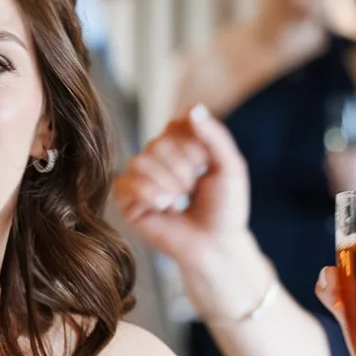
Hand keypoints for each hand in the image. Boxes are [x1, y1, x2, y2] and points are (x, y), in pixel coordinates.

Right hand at [113, 104, 248, 269]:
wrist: (216, 246)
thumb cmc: (225, 209)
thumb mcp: (230, 167)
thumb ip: (214, 136)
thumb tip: (194, 109)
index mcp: (180, 144)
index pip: (176, 124)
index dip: (194, 145)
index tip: (206, 166)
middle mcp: (157, 157)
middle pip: (157, 143)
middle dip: (183, 169)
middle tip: (193, 190)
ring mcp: (140, 179)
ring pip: (140, 161)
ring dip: (167, 184)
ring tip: (179, 201)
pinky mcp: (127, 202)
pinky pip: (124, 184)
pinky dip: (148, 194)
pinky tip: (164, 207)